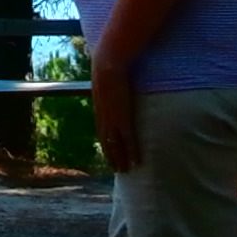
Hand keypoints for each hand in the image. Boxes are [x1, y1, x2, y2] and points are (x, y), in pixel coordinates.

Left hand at [91, 52, 141, 172]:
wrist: (107, 65)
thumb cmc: (107, 66)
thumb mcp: (105, 79)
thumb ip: (109, 85)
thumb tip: (113, 83)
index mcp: (99, 111)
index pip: (102, 133)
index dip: (106, 145)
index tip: (109, 155)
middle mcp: (104, 119)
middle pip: (108, 144)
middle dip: (113, 157)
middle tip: (118, 170)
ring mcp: (113, 120)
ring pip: (117, 146)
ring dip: (122, 160)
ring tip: (126, 170)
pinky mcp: (124, 119)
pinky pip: (129, 141)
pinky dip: (133, 152)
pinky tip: (137, 162)